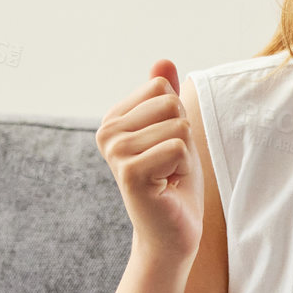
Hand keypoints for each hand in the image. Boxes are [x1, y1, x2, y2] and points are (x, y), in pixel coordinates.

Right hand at [96, 59, 203, 263]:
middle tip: (170, 165)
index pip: (162, 89)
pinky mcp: (130, 172)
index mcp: (114, 119)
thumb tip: (162, 61)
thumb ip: (164, 96)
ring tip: (169, 176)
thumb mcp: (174, 130)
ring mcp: (116, 152)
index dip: (177, 118)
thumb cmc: (174, 181)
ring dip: (185, 154)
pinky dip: (184, 168)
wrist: (172, 232)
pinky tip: (168, 187)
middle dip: (183, 135)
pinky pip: (178, 147)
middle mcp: (108, 132)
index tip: (165, 148)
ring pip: (178, 126)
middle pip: (171, 103)